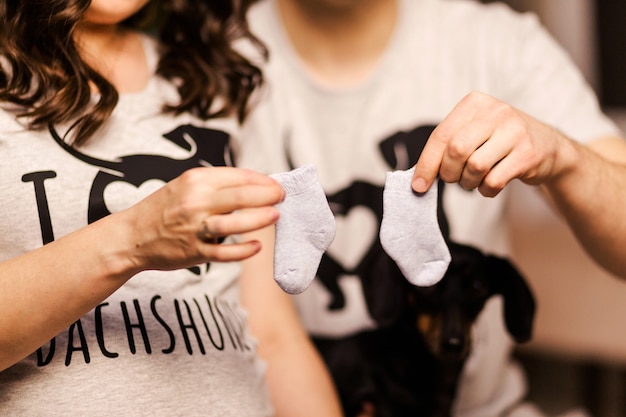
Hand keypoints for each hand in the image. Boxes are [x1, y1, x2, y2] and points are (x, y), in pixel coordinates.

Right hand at [114, 167, 284, 273]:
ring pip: (234, 223)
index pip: (236, 176)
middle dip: (267, 195)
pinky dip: (242, 250)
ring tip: (276, 216)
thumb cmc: (164, 209)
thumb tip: (254, 185)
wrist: (131, 237)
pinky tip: (256, 246)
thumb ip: (215, 185)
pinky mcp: (194, 252)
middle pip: (240, 196)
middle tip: (282, 197)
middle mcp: (195, 202)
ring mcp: (194, 228)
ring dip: (259, 219)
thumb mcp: (185, 186)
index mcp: (194, 181)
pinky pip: (223, 252)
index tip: (276, 184)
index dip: (262, 180)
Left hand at [412, 91, 571, 196]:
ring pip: (475, 166)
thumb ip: (447, 147)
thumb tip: (418, 176)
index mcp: (475, 103)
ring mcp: (515, 131)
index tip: (418, 186)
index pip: (441, 136)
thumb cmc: (499, 142)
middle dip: (449, 173)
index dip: (426, 164)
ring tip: (474, 181)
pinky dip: (486, 190)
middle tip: (454, 179)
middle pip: (456, 150)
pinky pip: (494, 180)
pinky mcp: (528, 154)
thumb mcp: (474, 132)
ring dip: (468, 183)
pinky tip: (490, 185)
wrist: (549, 147)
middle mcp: (496, 111)